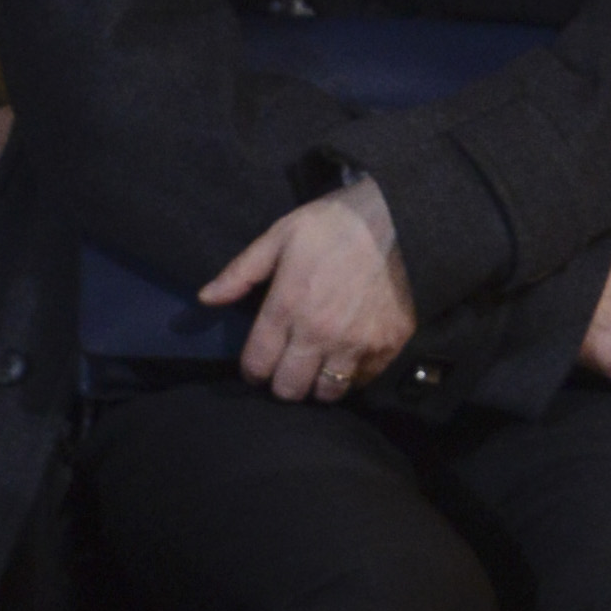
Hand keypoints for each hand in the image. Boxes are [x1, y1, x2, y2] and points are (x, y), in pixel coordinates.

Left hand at [201, 174, 414, 404]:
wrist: (404, 216)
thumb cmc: (337, 223)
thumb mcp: (282, 235)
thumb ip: (242, 271)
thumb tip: (205, 299)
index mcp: (287, 306)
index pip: (257, 365)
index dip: (252, 371)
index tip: (259, 364)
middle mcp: (319, 333)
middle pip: (289, 389)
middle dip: (282, 382)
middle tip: (288, 366)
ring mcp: (356, 343)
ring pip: (326, 393)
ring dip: (318, 384)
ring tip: (319, 366)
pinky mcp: (388, 345)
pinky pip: (362, 381)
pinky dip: (352, 375)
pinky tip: (349, 356)